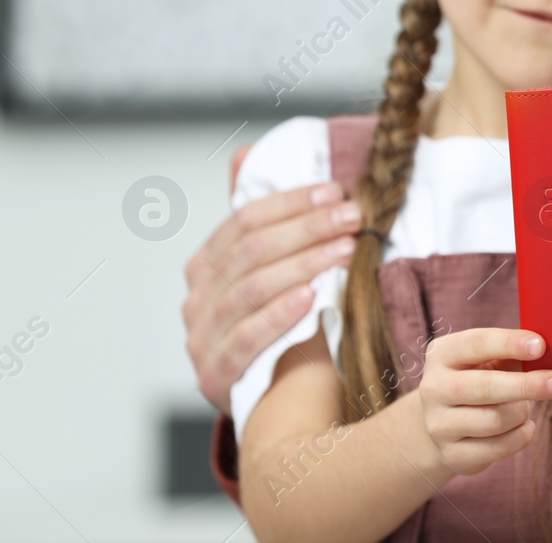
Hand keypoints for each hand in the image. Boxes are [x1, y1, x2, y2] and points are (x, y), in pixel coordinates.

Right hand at [183, 182, 361, 412]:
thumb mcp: (274, 269)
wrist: (282, 398)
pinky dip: (278, 316)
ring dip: (304, 264)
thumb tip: (245, 154)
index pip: (244, 220)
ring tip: (345, 251)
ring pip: (251, 290)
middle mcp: (197, 298)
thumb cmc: (286, 323)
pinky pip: (244, 340)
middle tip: (354, 218)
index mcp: (207, 264)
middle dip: (308, 229)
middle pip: (252, 251)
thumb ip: (260, 218)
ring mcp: (201, 338)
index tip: (337, 193)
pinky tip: (310, 298)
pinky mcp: (214, 376)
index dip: (293, 203)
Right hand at [418, 328, 551, 476]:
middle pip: (485, 387)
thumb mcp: (489, 359)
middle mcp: (434, 388)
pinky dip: (520, 436)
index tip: (540, 346)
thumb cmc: (480, 379)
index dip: (509, 344)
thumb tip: (550, 353)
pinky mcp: (452, 455)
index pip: (476, 344)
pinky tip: (524, 426)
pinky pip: (498, 448)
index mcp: (443, 354)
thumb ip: (513, 353)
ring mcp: (439, 425)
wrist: (446, 423)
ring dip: (522, 412)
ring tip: (526, 407)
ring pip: (495, 420)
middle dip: (527, 385)